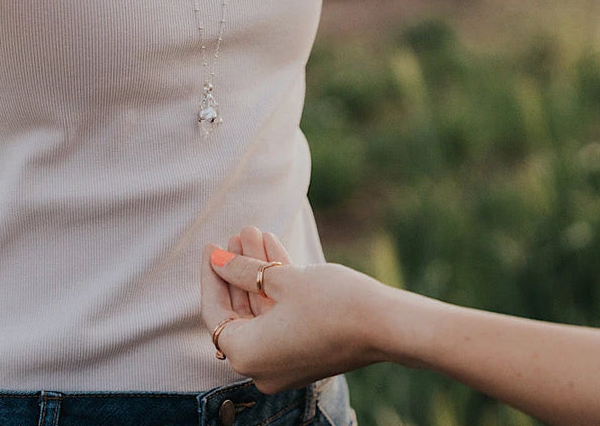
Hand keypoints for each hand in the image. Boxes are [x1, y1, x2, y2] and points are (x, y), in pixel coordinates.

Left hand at [201, 229, 387, 393]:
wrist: (388, 325)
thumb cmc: (333, 303)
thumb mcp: (282, 279)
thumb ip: (243, 270)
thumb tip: (218, 260)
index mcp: (246, 355)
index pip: (215, 312)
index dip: (212, 275)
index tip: (211, 246)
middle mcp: (261, 366)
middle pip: (239, 311)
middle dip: (238, 269)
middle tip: (237, 235)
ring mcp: (285, 361)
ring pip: (262, 311)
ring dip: (258, 272)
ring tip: (255, 232)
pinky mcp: (306, 351)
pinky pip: (281, 318)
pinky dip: (276, 288)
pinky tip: (274, 248)